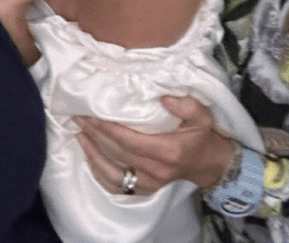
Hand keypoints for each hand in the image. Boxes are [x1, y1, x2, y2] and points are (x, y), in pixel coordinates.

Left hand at [75, 95, 234, 194]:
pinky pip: (116, 185)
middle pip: (116, 153)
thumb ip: (186, 105)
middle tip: (78, 116)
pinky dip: (99, 171)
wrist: (210, 164)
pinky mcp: (144, 190)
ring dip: (92, 152)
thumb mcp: (202, 116)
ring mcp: (149, 183)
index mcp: (168, 151)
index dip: (107, 128)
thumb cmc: (203, 136)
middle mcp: (156, 170)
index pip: (129, 140)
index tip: (91, 114)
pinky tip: (89, 155)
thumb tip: (163, 98)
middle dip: (94, 134)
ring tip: (79, 133)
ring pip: (112, 172)